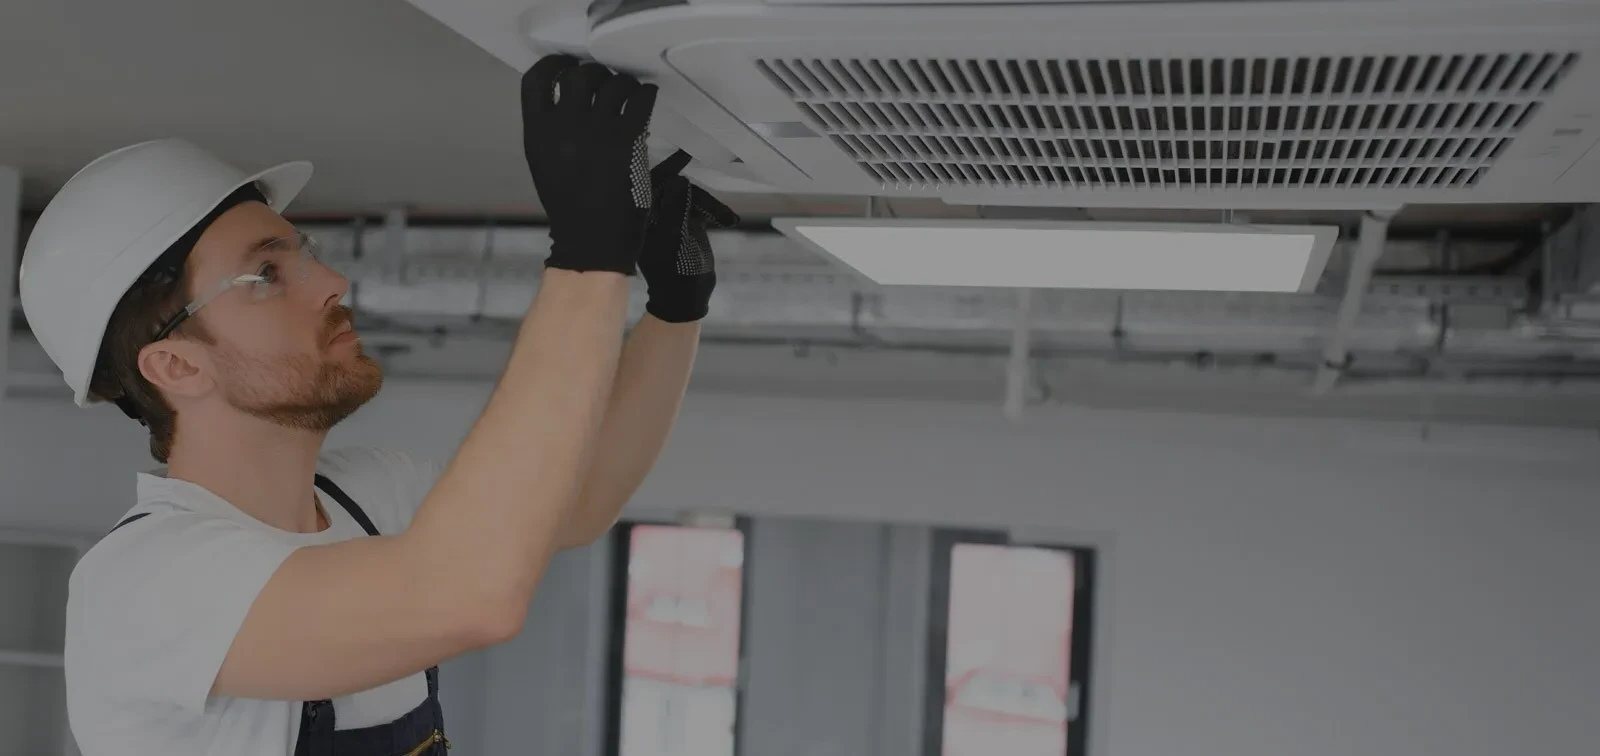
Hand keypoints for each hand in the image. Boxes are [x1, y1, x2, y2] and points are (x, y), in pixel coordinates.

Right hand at [520, 54, 658, 274]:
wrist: (592, 240)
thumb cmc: (570, 207)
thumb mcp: (544, 164)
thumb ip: (550, 130)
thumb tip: (566, 103)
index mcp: (538, 132)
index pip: (536, 80)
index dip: (553, 64)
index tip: (565, 63)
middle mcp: (564, 125)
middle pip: (579, 74)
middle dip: (594, 72)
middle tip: (604, 81)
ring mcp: (597, 131)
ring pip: (612, 83)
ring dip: (623, 82)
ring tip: (629, 91)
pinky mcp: (628, 139)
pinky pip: (640, 99)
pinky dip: (645, 93)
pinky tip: (646, 97)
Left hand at [637, 150, 739, 322]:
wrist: (685, 299)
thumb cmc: (673, 272)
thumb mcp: (674, 240)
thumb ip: (676, 209)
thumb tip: (680, 179)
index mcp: (643, 216)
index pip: (651, 183)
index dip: (666, 168)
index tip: (684, 155)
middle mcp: (655, 213)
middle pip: (675, 188)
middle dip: (697, 193)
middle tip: (717, 209)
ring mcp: (672, 218)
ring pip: (691, 197)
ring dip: (711, 204)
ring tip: (728, 219)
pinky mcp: (688, 223)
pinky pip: (701, 207)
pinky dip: (715, 211)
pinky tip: (729, 220)